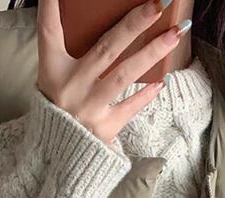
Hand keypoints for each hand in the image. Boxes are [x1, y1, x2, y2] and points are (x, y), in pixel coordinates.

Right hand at [36, 0, 188, 144]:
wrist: (57, 155)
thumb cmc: (59, 108)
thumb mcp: (54, 78)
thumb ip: (69, 52)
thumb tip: (107, 28)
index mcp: (53, 70)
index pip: (49, 30)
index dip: (52, 6)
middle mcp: (70, 87)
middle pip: (106, 49)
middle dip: (134, 24)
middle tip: (158, 4)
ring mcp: (88, 108)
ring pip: (124, 75)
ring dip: (152, 53)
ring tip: (175, 34)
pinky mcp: (103, 128)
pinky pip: (129, 108)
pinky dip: (145, 95)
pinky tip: (162, 82)